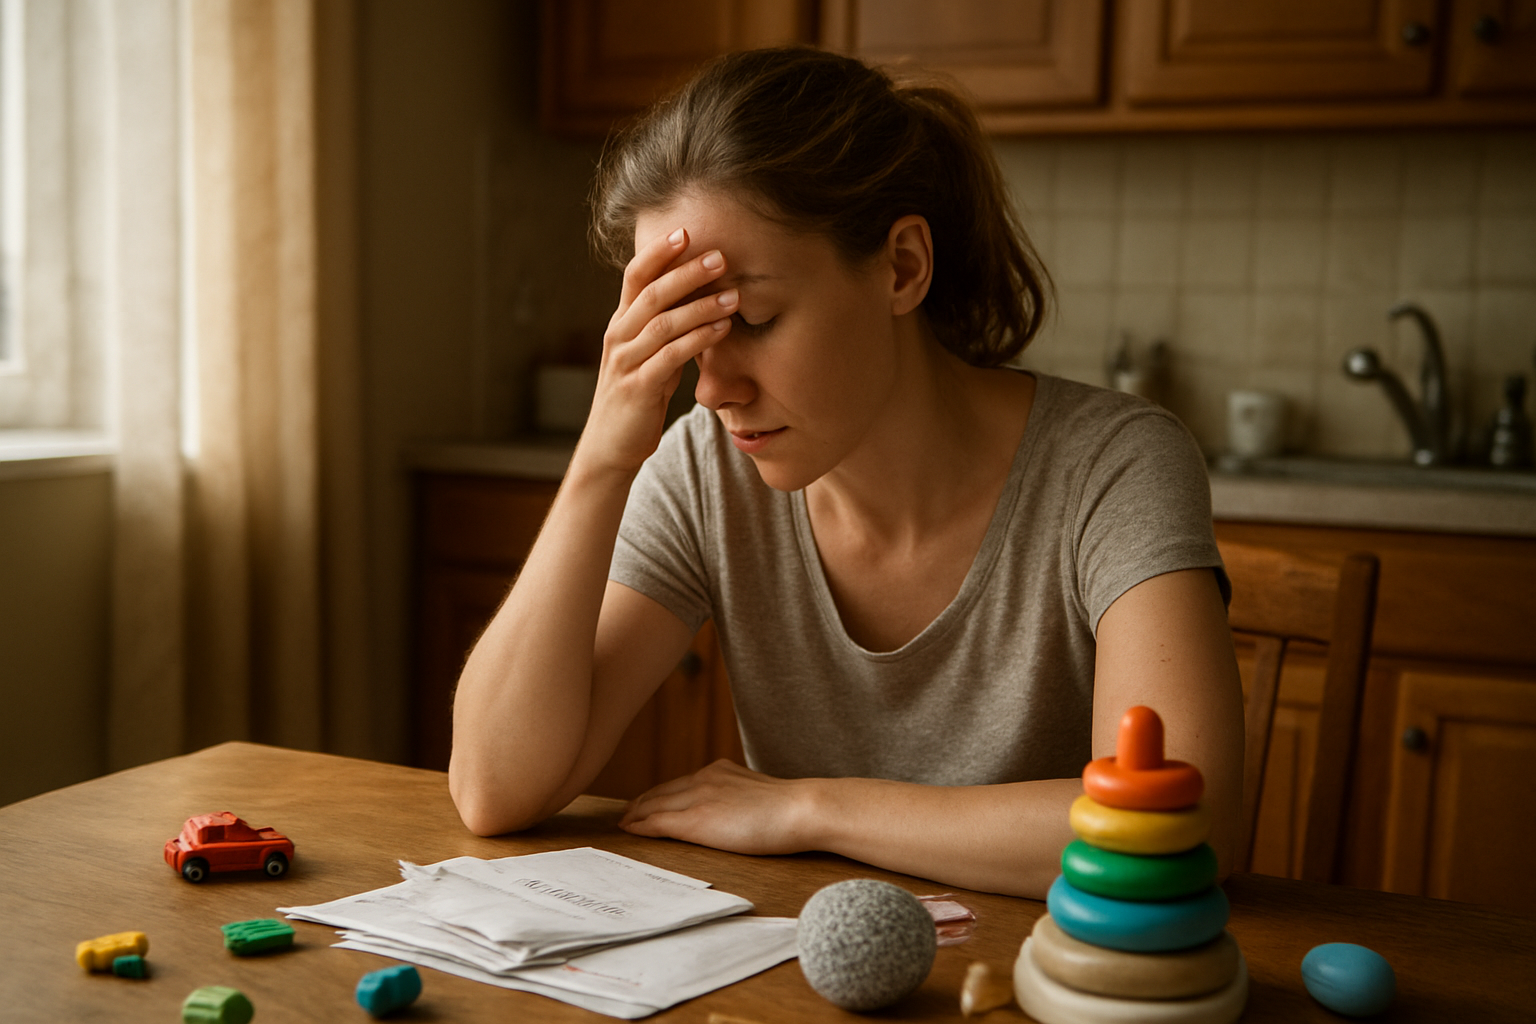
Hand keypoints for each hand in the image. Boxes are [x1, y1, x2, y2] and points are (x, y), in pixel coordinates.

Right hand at [578, 228, 737, 474]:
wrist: (611, 446)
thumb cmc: (637, 396)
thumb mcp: (650, 355)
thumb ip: (666, 328)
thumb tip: (699, 299)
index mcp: (621, 323)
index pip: (635, 276)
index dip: (658, 252)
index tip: (686, 231)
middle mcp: (618, 336)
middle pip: (652, 293)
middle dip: (688, 273)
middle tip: (721, 257)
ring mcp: (625, 361)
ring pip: (663, 323)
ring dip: (701, 306)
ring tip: (734, 296)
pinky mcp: (637, 387)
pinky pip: (670, 357)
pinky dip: (698, 339)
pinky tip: (722, 329)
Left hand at [618, 759, 816, 855]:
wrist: (800, 809)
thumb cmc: (792, 809)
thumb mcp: (759, 794)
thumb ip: (741, 796)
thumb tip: (737, 810)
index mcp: (720, 771)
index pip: (680, 783)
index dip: (659, 794)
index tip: (647, 802)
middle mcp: (705, 778)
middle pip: (661, 791)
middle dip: (641, 803)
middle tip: (626, 815)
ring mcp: (699, 797)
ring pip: (654, 805)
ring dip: (635, 814)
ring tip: (623, 823)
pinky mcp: (697, 819)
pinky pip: (659, 822)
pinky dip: (641, 825)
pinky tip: (630, 830)